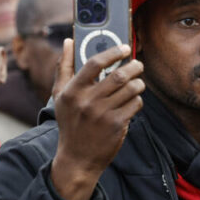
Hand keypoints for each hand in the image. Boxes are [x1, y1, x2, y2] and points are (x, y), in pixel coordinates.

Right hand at [50, 39, 144, 199]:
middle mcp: (87, 102)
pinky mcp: (116, 125)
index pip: (95, 64)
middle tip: (138, 64)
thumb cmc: (70, 123)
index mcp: (72, 91)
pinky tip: (133, 101)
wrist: (77, 158)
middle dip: (134, 66)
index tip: (125, 47)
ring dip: (139, 83)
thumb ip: (63, 67)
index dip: (113, 52)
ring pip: (131, 89)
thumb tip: (68, 41)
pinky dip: (138, 100)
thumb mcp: (60, 96)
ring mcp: (102, 114)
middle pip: (118, 75)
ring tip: (137, 83)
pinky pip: (135, 104)